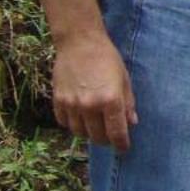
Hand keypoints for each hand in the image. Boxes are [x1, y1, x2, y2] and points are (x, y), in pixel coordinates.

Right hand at [52, 33, 136, 150]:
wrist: (80, 41)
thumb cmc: (106, 58)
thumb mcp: (124, 78)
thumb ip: (128, 103)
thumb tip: (131, 123)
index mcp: (111, 100)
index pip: (116, 133)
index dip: (121, 145)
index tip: (123, 148)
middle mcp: (90, 105)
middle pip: (97, 137)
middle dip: (106, 139)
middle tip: (110, 134)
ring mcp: (72, 104)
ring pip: (79, 133)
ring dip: (88, 132)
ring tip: (94, 124)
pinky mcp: (58, 101)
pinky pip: (64, 123)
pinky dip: (72, 123)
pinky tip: (79, 116)